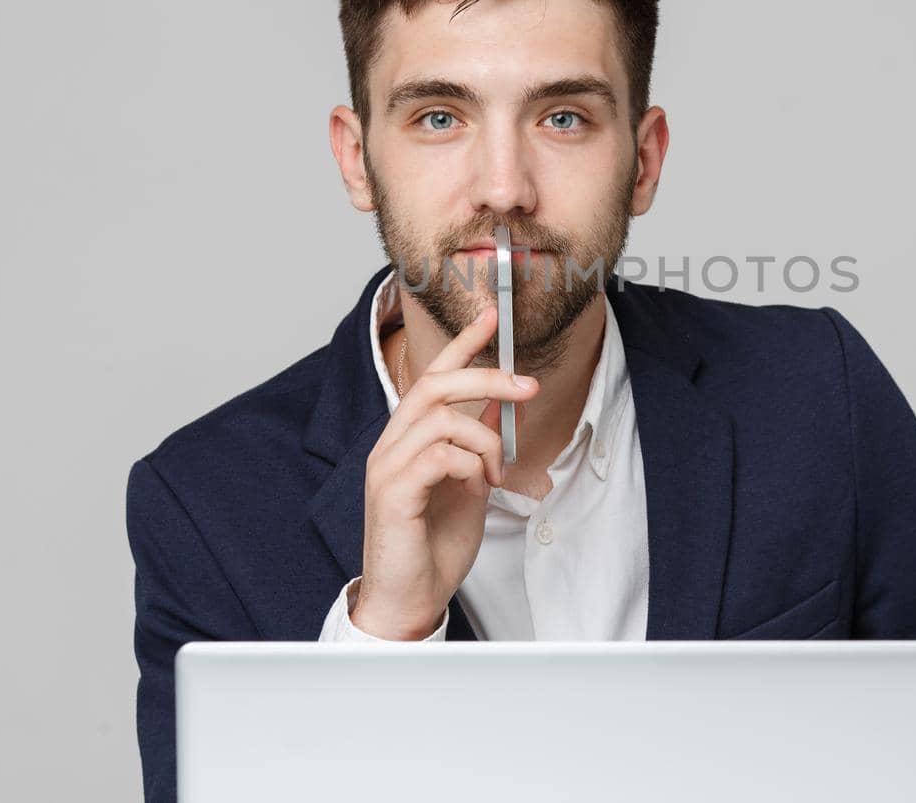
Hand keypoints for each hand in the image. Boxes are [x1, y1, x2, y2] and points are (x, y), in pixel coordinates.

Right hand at [351, 304, 538, 639]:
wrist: (410, 599)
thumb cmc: (434, 544)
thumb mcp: (470, 484)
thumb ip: (480, 445)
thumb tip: (508, 408)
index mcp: (409, 439)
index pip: (432, 376)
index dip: (463, 344)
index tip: (492, 316)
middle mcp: (391, 445)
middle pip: (435, 386)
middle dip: (488, 377)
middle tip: (529, 386)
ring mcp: (386, 468)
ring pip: (442, 418)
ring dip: (485, 440)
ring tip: (496, 473)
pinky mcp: (391, 494)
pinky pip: (438, 456)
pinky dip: (470, 465)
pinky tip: (476, 489)